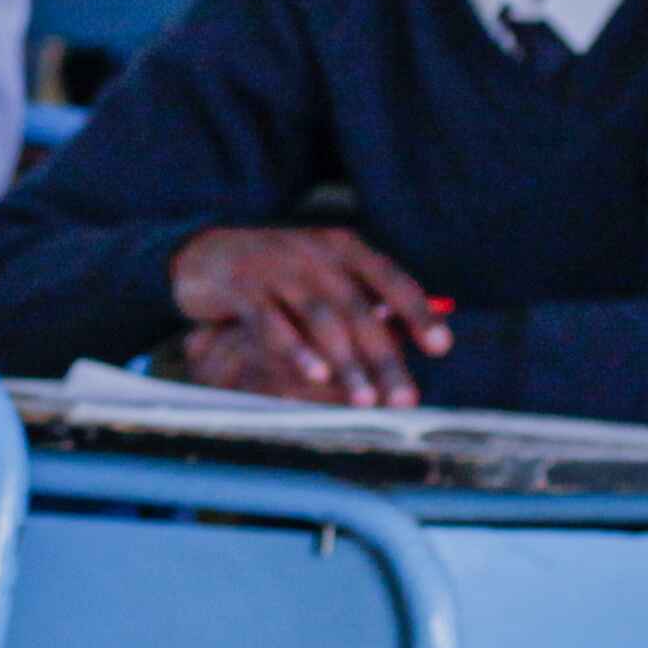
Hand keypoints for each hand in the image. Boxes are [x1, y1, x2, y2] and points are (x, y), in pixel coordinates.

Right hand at [172, 225, 451, 404]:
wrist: (205, 251)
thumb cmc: (278, 272)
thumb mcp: (322, 275)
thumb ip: (359, 298)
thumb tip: (403, 336)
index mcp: (343, 247)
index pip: (391, 278)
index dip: (418, 312)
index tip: (441, 348)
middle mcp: (316, 252)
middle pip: (360, 308)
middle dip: (386, 358)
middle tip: (405, 398)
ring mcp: (278, 266)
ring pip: (321, 317)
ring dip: (347, 362)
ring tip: (366, 400)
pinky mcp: (243, 285)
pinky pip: (272, 320)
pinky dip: (296, 350)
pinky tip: (314, 376)